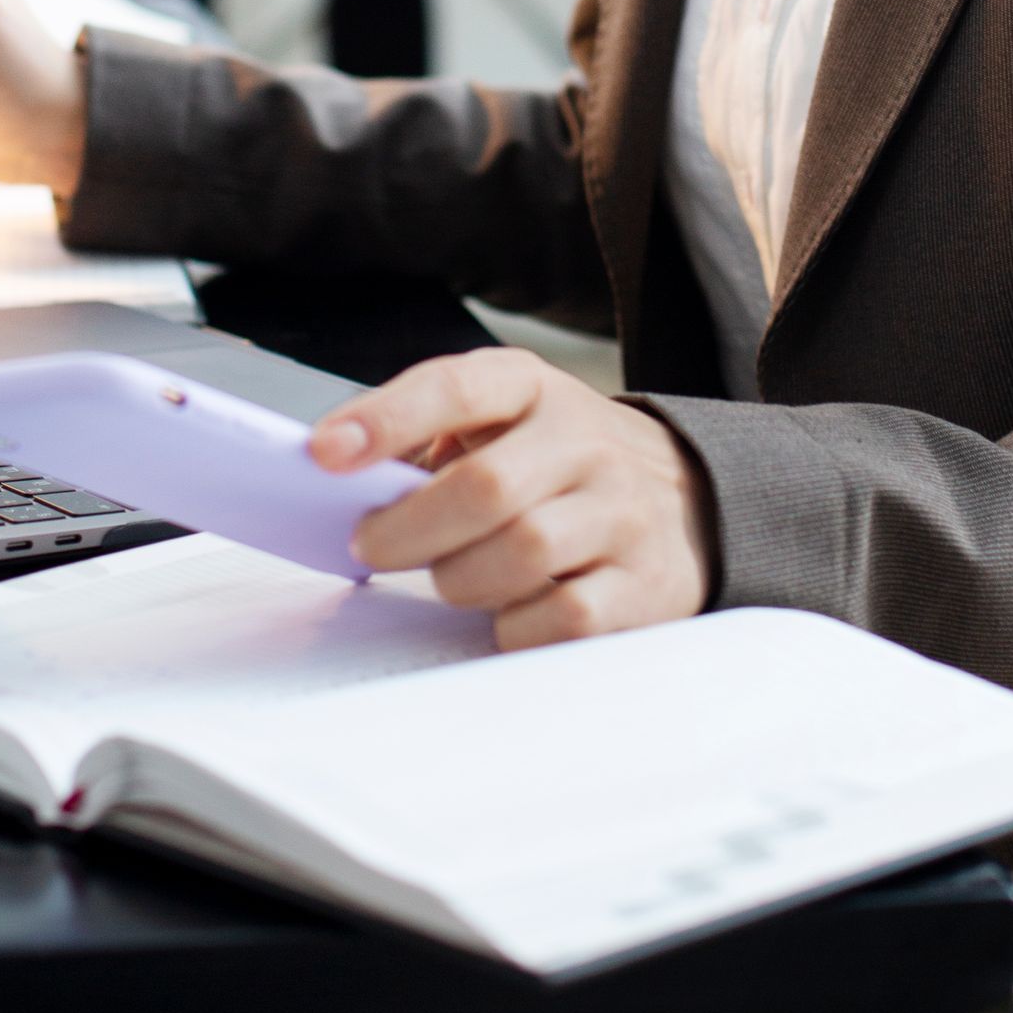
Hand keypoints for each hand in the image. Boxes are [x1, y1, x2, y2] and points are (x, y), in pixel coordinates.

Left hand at [309, 349, 713, 649]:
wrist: (688, 495)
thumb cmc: (559, 462)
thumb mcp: (506, 421)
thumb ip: (430, 441)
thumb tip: (340, 476)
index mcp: (534, 388)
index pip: (457, 387)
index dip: (387, 418)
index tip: (324, 454)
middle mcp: (584, 440)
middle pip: (485, 487)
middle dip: (409, 530)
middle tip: (372, 546)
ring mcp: (620, 512)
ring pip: (521, 553)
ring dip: (460, 579)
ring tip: (449, 578)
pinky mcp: (642, 585)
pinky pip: (562, 616)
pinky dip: (515, 625)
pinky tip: (506, 611)